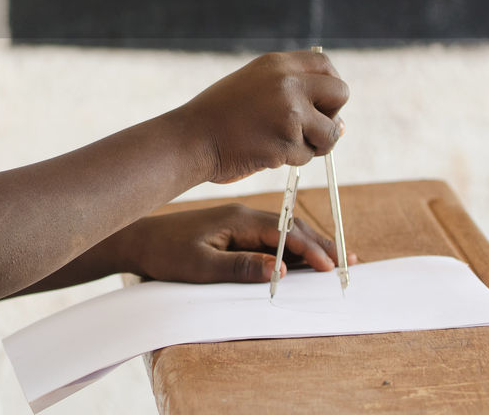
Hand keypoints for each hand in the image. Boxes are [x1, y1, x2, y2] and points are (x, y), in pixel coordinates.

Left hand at [117, 204, 356, 283]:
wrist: (138, 241)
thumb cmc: (165, 253)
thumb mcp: (200, 266)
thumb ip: (239, 268)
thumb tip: (281, 271)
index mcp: (237, 220)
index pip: (284, 234)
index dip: (310, 251)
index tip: (332, 267)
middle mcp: (241, 216)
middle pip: (291, 229)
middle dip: (320, 245)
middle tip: (350, 262)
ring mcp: (238, 222)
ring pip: (283, 233)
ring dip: (309, 246)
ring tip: (337, 259)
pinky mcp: (232, 231)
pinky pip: (270, 238)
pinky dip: (291, 247)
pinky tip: (303, 257)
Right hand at [176, 51, 348, 183]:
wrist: (191, 138)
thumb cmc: (219, 116)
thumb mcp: (253, 85)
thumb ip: (293, 93)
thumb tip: (342, 125)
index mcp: (276, 64)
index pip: (325, 66)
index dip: (327, 86)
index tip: (318, 103)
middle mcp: (287, 82)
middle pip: (340, 93)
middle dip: (331, 114)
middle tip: (309, 127)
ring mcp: (290, 112)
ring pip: (331, 131)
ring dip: (315, 143)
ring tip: (283, 143)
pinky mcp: (287, 141)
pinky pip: (307, 155)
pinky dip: (291, 159)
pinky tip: (264, 151)